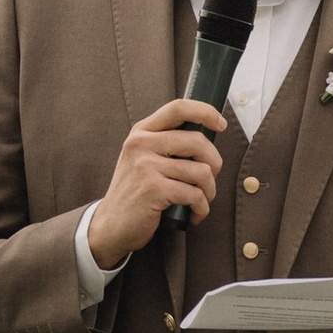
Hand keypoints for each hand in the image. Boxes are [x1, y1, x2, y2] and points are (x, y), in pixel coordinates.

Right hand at [86, 99, 225, 266]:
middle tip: (209, 180)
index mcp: (141, 132)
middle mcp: (141, 144)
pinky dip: (201, 208)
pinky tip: (194, 214)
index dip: (205, 112)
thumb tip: (208, 136)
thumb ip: (167, 144)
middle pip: (198, 141)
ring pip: (201, 171)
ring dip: (209, 191)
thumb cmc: (136, 193)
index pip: (178, 108)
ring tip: (199, 201)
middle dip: (215, 163)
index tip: (221, 124)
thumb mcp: (143, 159)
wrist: (111, 225)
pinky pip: (195, 194)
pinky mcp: (153, 189)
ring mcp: (146, 166)